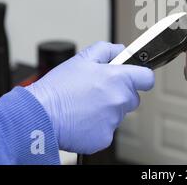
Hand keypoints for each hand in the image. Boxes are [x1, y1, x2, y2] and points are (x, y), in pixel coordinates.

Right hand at [25, 42, 154, 153]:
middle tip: (98, 92)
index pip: (147, 78)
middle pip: (132, 98)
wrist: (40, 114)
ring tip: (85, 105)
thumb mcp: (82, 59)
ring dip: (108, 110)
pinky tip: (83, 119)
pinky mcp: (104, 137)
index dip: (140, 76)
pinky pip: (107, 130)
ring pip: (118, 114)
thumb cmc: (58, 88)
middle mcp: (119, 100)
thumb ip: (107, 50)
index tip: (135, 77)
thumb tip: (121, 50)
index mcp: (118, 79)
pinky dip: (98, 126)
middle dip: (120, 94)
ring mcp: (113, 121)